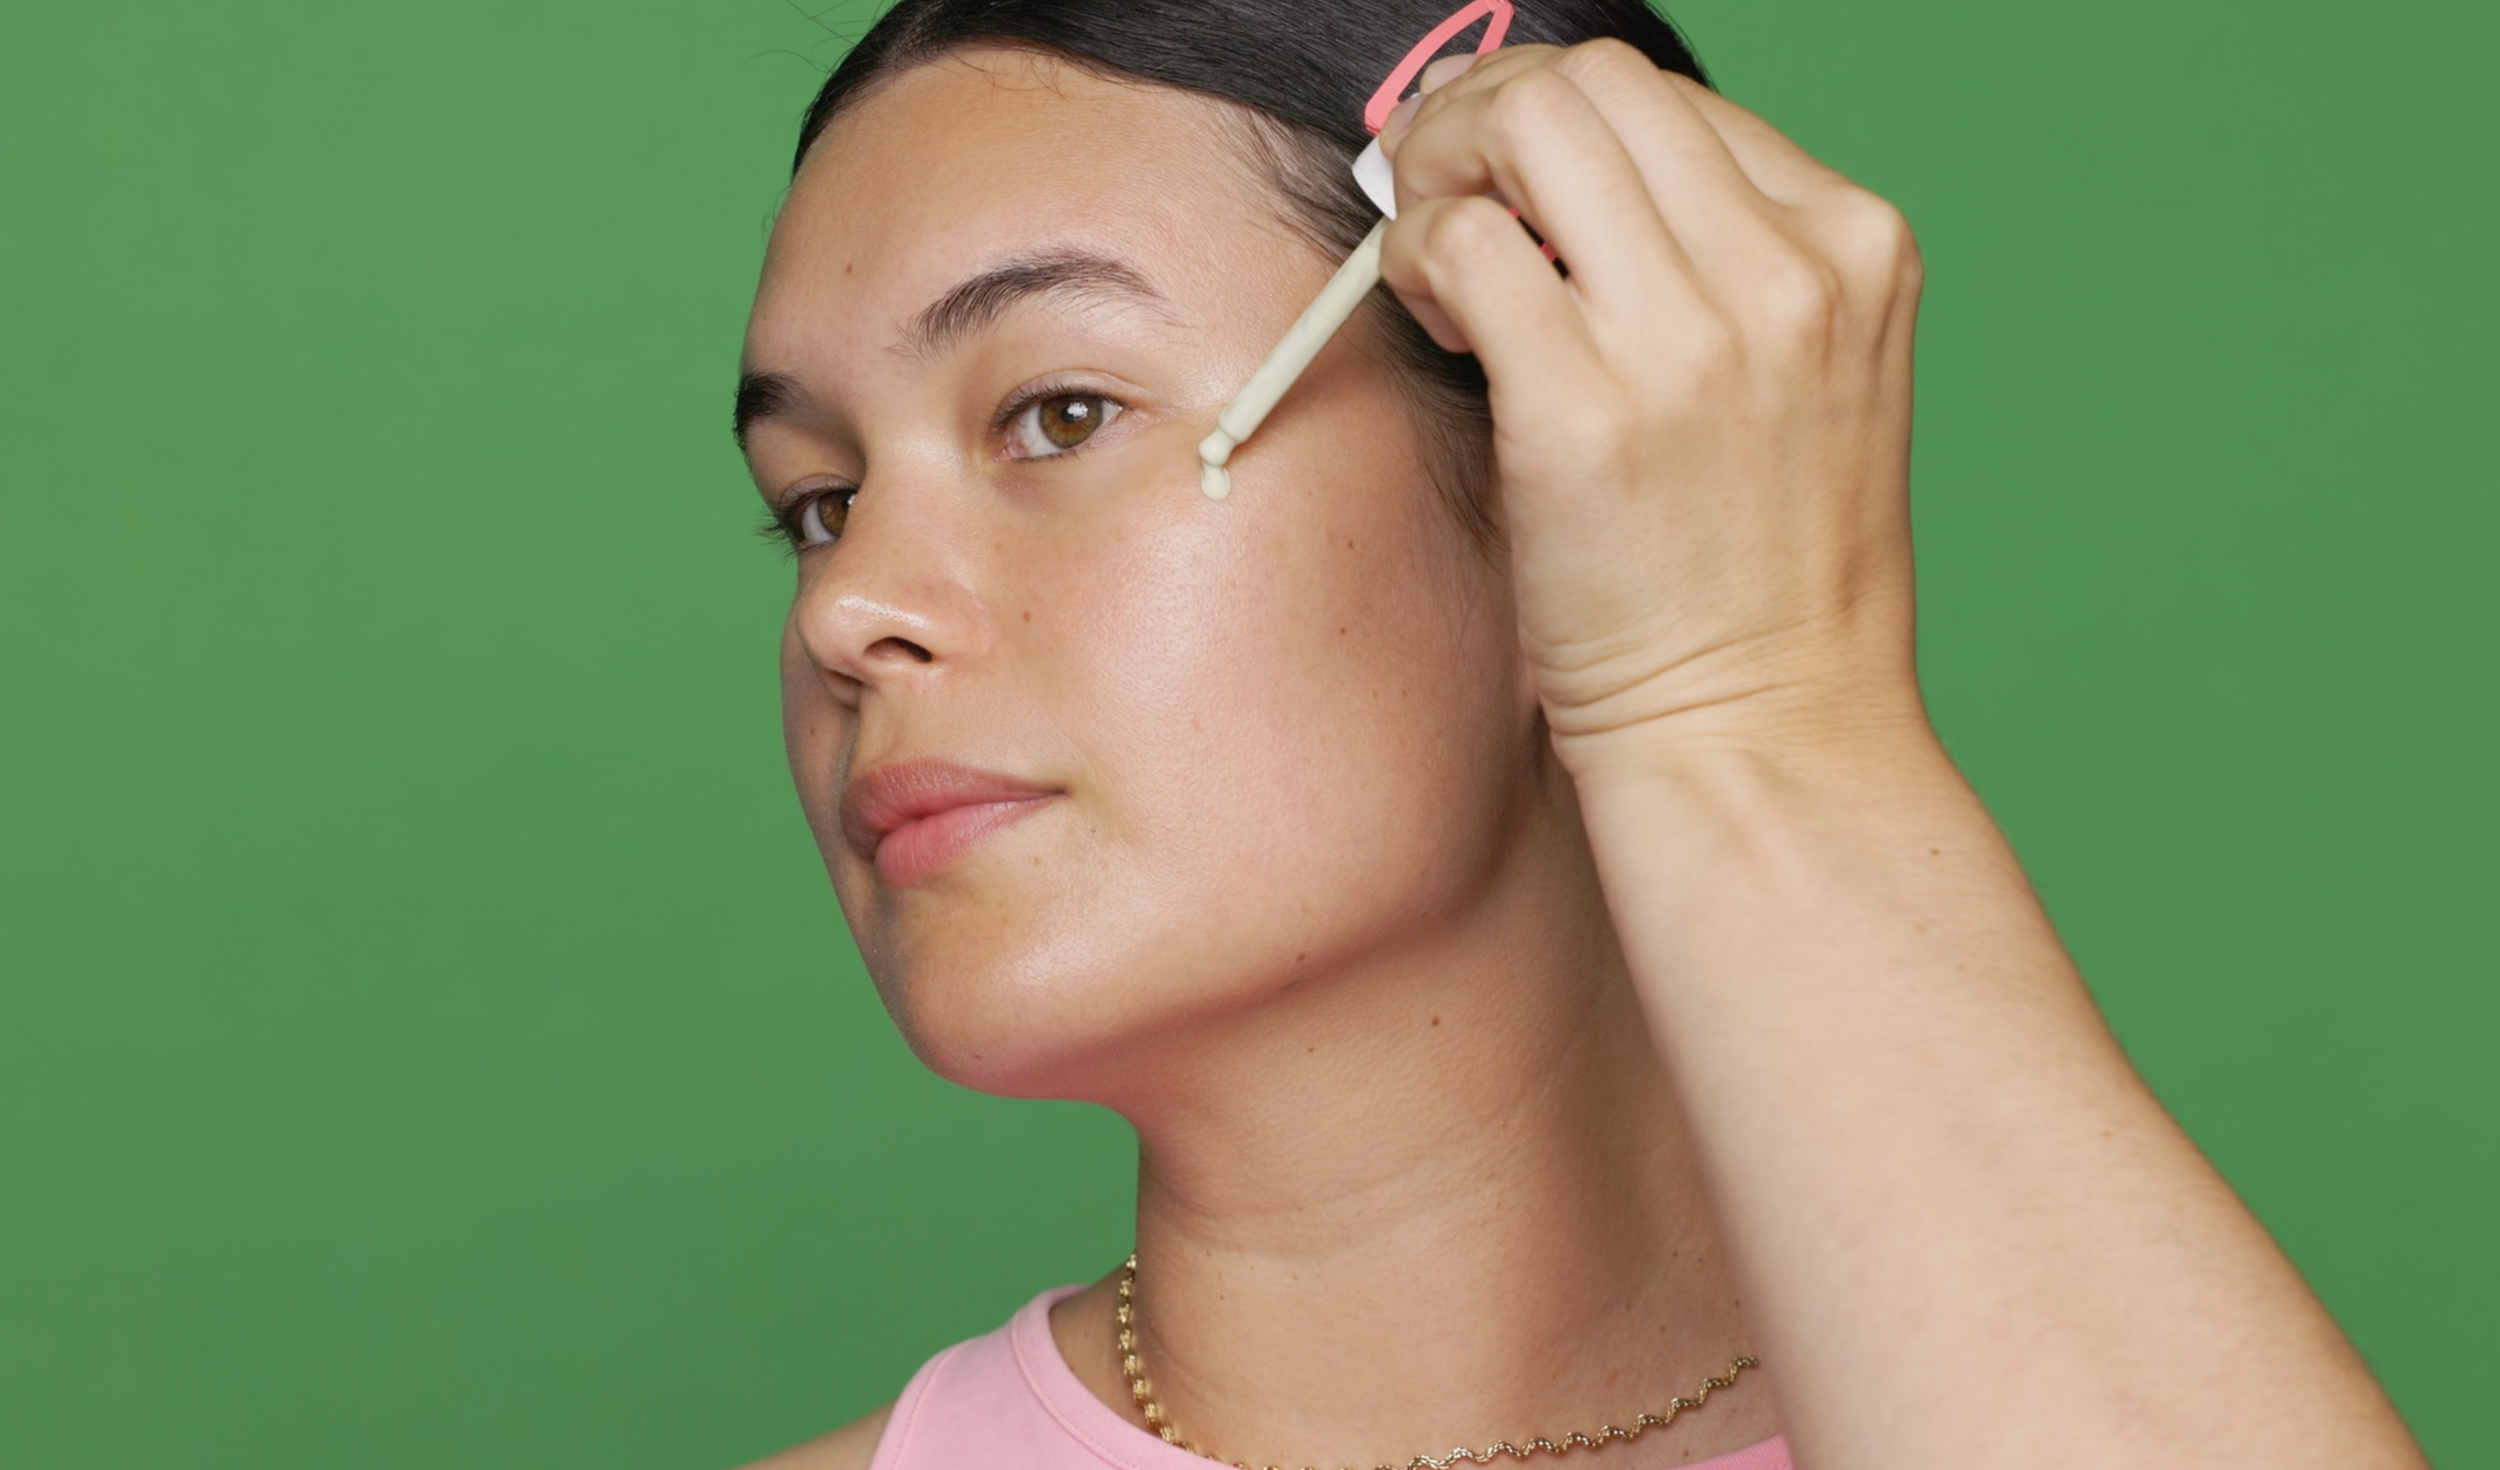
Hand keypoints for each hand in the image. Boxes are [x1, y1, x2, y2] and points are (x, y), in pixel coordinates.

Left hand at [1376, 43, 1928, 773]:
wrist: (1766, 735)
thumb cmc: (1764, 579)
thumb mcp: (1807, 381)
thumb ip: (1721, 267)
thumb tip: (1562, 180)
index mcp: (1857, 248)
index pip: (1676, 99)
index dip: (1567, 124)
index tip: (1509, 180)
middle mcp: (1788, 271)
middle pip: (1596, 82)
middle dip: (1489, 112)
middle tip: (1440, 183)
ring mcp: (1692, 337)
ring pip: (1527, 125)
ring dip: (1444, 163)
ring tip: (1433, 248)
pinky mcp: (1584, 410)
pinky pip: (1462, 241)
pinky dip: (1416, 251)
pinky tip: (1434, 318)